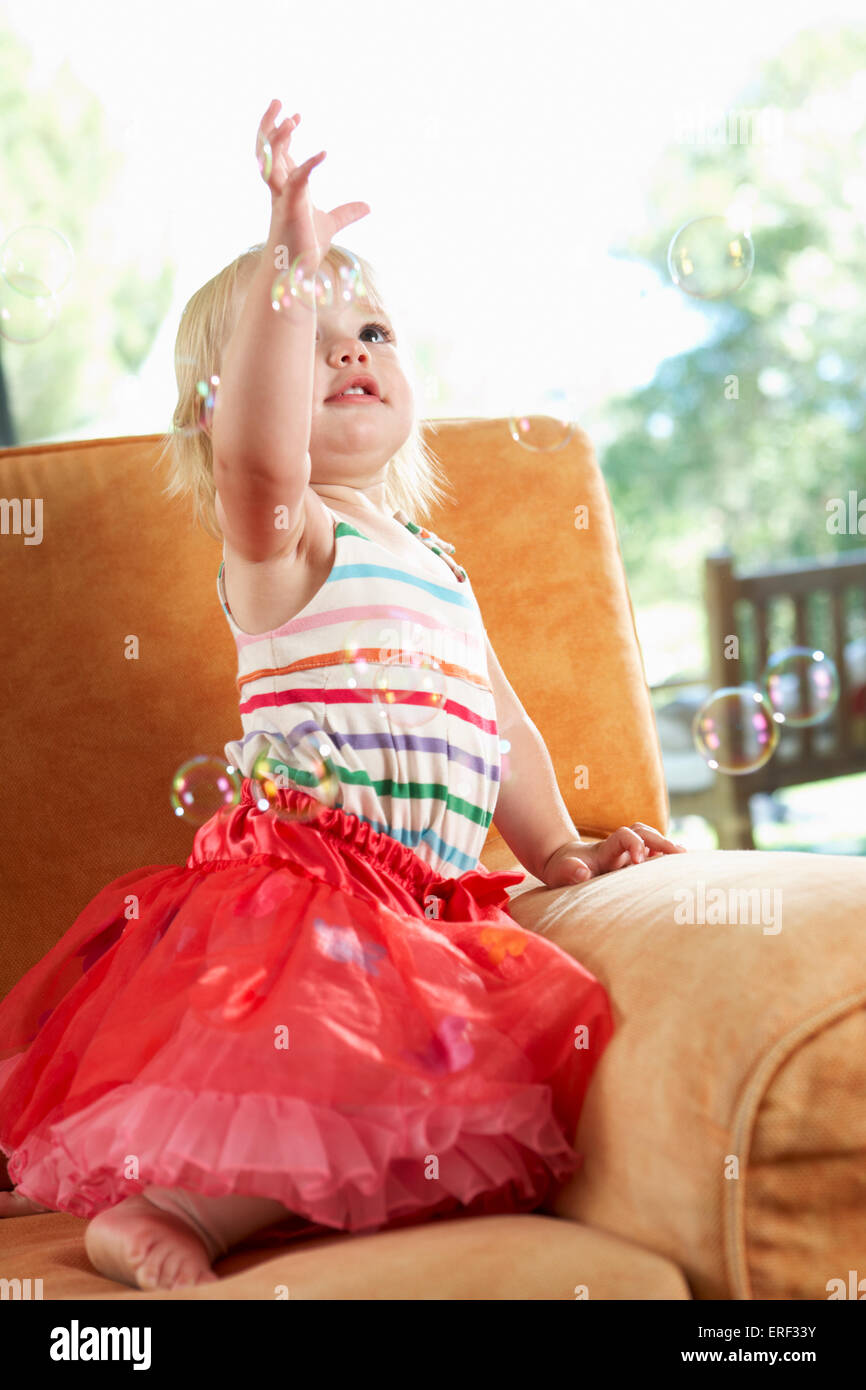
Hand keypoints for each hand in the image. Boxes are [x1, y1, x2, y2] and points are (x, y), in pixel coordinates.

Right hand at [256, 99, 370, 268]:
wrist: (295, 273)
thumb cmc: (306, 249)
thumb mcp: (330, 225)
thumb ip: (346, 213)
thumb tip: (367, 206)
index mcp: (284, 188)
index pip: (277, 154)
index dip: (283, 134)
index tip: (295, 116)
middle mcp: (279, 190)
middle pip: (265, 150)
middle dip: (268, 125)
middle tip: (279, 101)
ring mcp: (282, 199)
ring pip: (271, 160)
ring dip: (279, 138)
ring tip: (292, 118)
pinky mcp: (291, 209)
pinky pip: (298, 181)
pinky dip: (310, 166)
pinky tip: (325, 153)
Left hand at [539, 823, 687, 886]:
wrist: (563, 864)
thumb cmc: (563, 871)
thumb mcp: (559, 873)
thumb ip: (569, 871)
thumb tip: (583, 871)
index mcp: (604, 850)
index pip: (623, 835)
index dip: (634, 843)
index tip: (640, 860)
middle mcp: (619, 848)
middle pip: (643, 832)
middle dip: (661, 840)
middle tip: (679, 854)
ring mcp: (627, 853)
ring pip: (650, 838)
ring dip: (667, 845)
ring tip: (686, 857)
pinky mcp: (632, 862)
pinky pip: (653, 853)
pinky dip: (666, 855)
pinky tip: (682, 864)